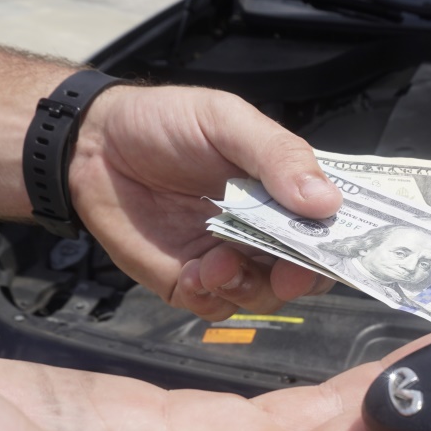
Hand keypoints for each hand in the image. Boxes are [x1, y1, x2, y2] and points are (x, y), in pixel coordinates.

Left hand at [70, 85, 342, 319]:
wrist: (91, 145)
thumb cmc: (164, 123)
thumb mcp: (227, 122)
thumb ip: (277, 157)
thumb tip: (328, 203)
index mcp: (285, 191)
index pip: (331, 230)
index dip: (339, 247)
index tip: (329, 252)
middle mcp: (265, 231)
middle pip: (305, 273)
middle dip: (298, 279)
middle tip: (284, 274)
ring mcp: (229, 260)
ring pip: (263, 297)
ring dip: (248, 287)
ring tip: (215, 262)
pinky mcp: (191, 282)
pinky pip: (216, 308)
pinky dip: (211, 297)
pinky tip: (193, 273)